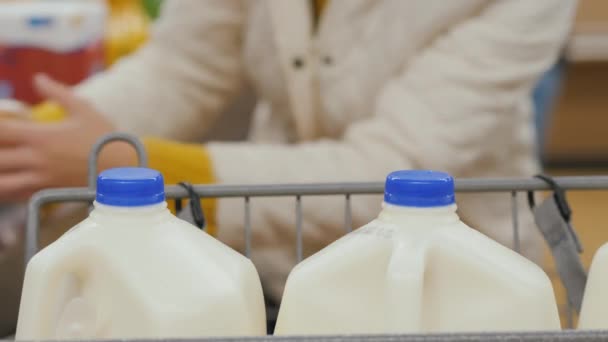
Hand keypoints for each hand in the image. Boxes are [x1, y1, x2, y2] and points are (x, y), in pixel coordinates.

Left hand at [0, 74, 136, 201]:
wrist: (124, 173)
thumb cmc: (106, 139)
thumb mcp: (84, 110)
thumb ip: (57, 92)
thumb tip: (38, 78)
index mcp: (41, 136)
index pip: (0, 129)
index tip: (0, 122)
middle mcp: (35, 159)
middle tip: (2, 144)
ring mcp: (39, 179)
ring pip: (0, 182)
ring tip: (3, 163)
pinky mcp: (46, 193)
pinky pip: (13, 195)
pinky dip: (4, 188)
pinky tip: (7, 179)